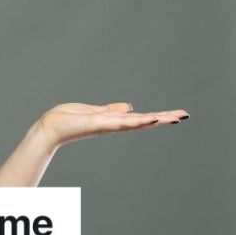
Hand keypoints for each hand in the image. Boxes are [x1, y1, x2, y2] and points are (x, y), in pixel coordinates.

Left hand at [36, 102, 188, 149]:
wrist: (50, 127)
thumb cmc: (68, 119)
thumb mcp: (94, 111)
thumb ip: (111, 110)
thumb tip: (129, 107)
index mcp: (113, 120)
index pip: (140, 117)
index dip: (158, 116)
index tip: (177, 114)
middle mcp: (113, 124)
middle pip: (143, 121)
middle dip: (163, 118)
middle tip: (184, 115)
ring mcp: (107, 125)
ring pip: (136, 122)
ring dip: (155, 120)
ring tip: (174, 117)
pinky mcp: (99, 124)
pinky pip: (121, 122)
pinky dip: (136, 121)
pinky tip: (150, 119)